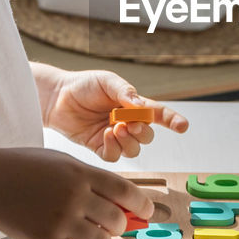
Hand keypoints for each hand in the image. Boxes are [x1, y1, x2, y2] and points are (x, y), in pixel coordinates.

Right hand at [0, 145, 154, 238]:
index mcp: (82, 173)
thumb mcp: (62, 162)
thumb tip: (121, 200)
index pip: (125, 191)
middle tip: (110, 226)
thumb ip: (90, 178)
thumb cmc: (25, 168)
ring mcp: (60, 218)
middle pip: (116, 219)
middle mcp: (75, 195)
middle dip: (119, 226)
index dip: (142, 205)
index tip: (147, 213)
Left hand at [44, 69, 188, 161]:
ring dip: (128, 141)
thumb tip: (141, 106)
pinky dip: (113, 148)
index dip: (173, 121)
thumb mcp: (107, 81)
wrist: (56, 97)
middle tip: (129, 124)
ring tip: (114, 128)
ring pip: (133, 150)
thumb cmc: (82, 85)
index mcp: (133, 106)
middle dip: (142, 132)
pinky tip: (104, 135)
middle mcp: (126, 123)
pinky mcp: (98, 147)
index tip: (183, 126)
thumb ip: (125, 92)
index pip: (159, 115)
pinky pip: (114, 156)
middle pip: (147, 136)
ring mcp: (113, 137)